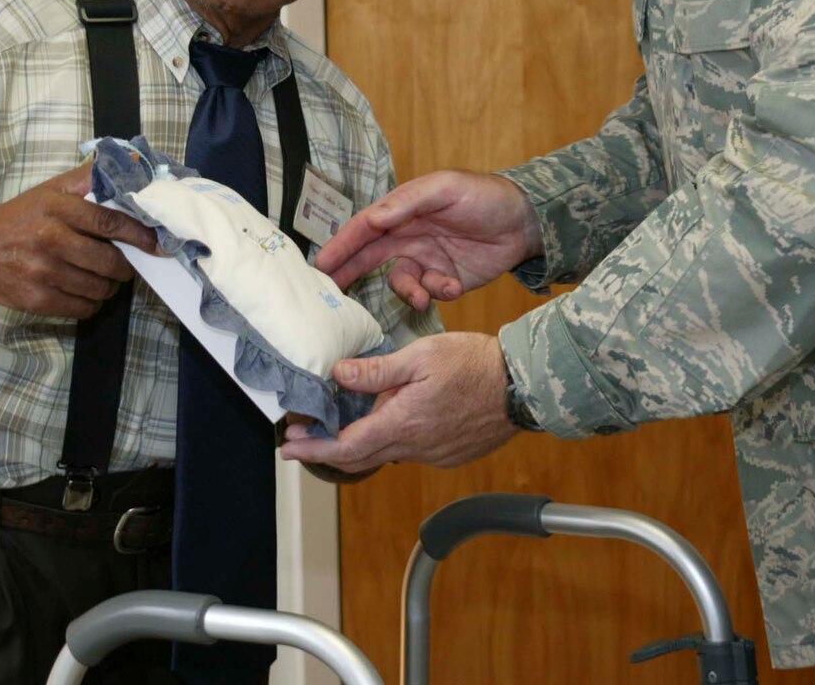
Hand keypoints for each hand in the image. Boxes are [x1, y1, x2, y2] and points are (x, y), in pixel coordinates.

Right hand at [0, 162, 148, 318]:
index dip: (140, 235)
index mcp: (56, 209)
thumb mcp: (48, 191)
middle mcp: (50, 240)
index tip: (157, 243)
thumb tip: (128, 164)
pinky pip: (82, 308)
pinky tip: (83, 290)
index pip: (110, 223)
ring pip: (99, 288)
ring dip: (108, 286)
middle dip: (125, 266)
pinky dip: (90, 302)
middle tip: (125, 263)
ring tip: (102, 276)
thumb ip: (87, 179)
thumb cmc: (17, 219)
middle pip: (109, 262)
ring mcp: (42, 273)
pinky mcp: (37, 300)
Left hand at [278, 332, 517, 471]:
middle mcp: (416, 447)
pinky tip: (389, 420)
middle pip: (360, 458)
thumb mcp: (421, 356)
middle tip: (302, 440)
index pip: (347, 446)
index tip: (290, 447)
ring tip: (342, 424)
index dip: (314, 448)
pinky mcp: (450, 454)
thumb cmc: (475, 364)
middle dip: (327, 450)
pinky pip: (410, 452)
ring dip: (359, 444)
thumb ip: (377, 371)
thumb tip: (338, 376)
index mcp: (403, 423)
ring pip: (385, 455)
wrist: (524, 386)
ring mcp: (435, 455)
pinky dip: (390, 441)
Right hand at [315, 171, 540, 308]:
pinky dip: (437, 293)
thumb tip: (374, 218)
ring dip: (408, 291)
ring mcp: (427, 259)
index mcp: (404, 211)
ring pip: (401, 282)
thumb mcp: (446, 188)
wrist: (525, 223)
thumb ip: (409, 202)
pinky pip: (429, 292)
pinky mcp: (445, 279)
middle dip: (351, 275)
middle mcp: (409, 236)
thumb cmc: (485, 196)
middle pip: (370, 258)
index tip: (320, 265)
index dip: (341, 245)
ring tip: (423, 295)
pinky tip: (454, 286)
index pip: (364, 228)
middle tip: (332, 294)